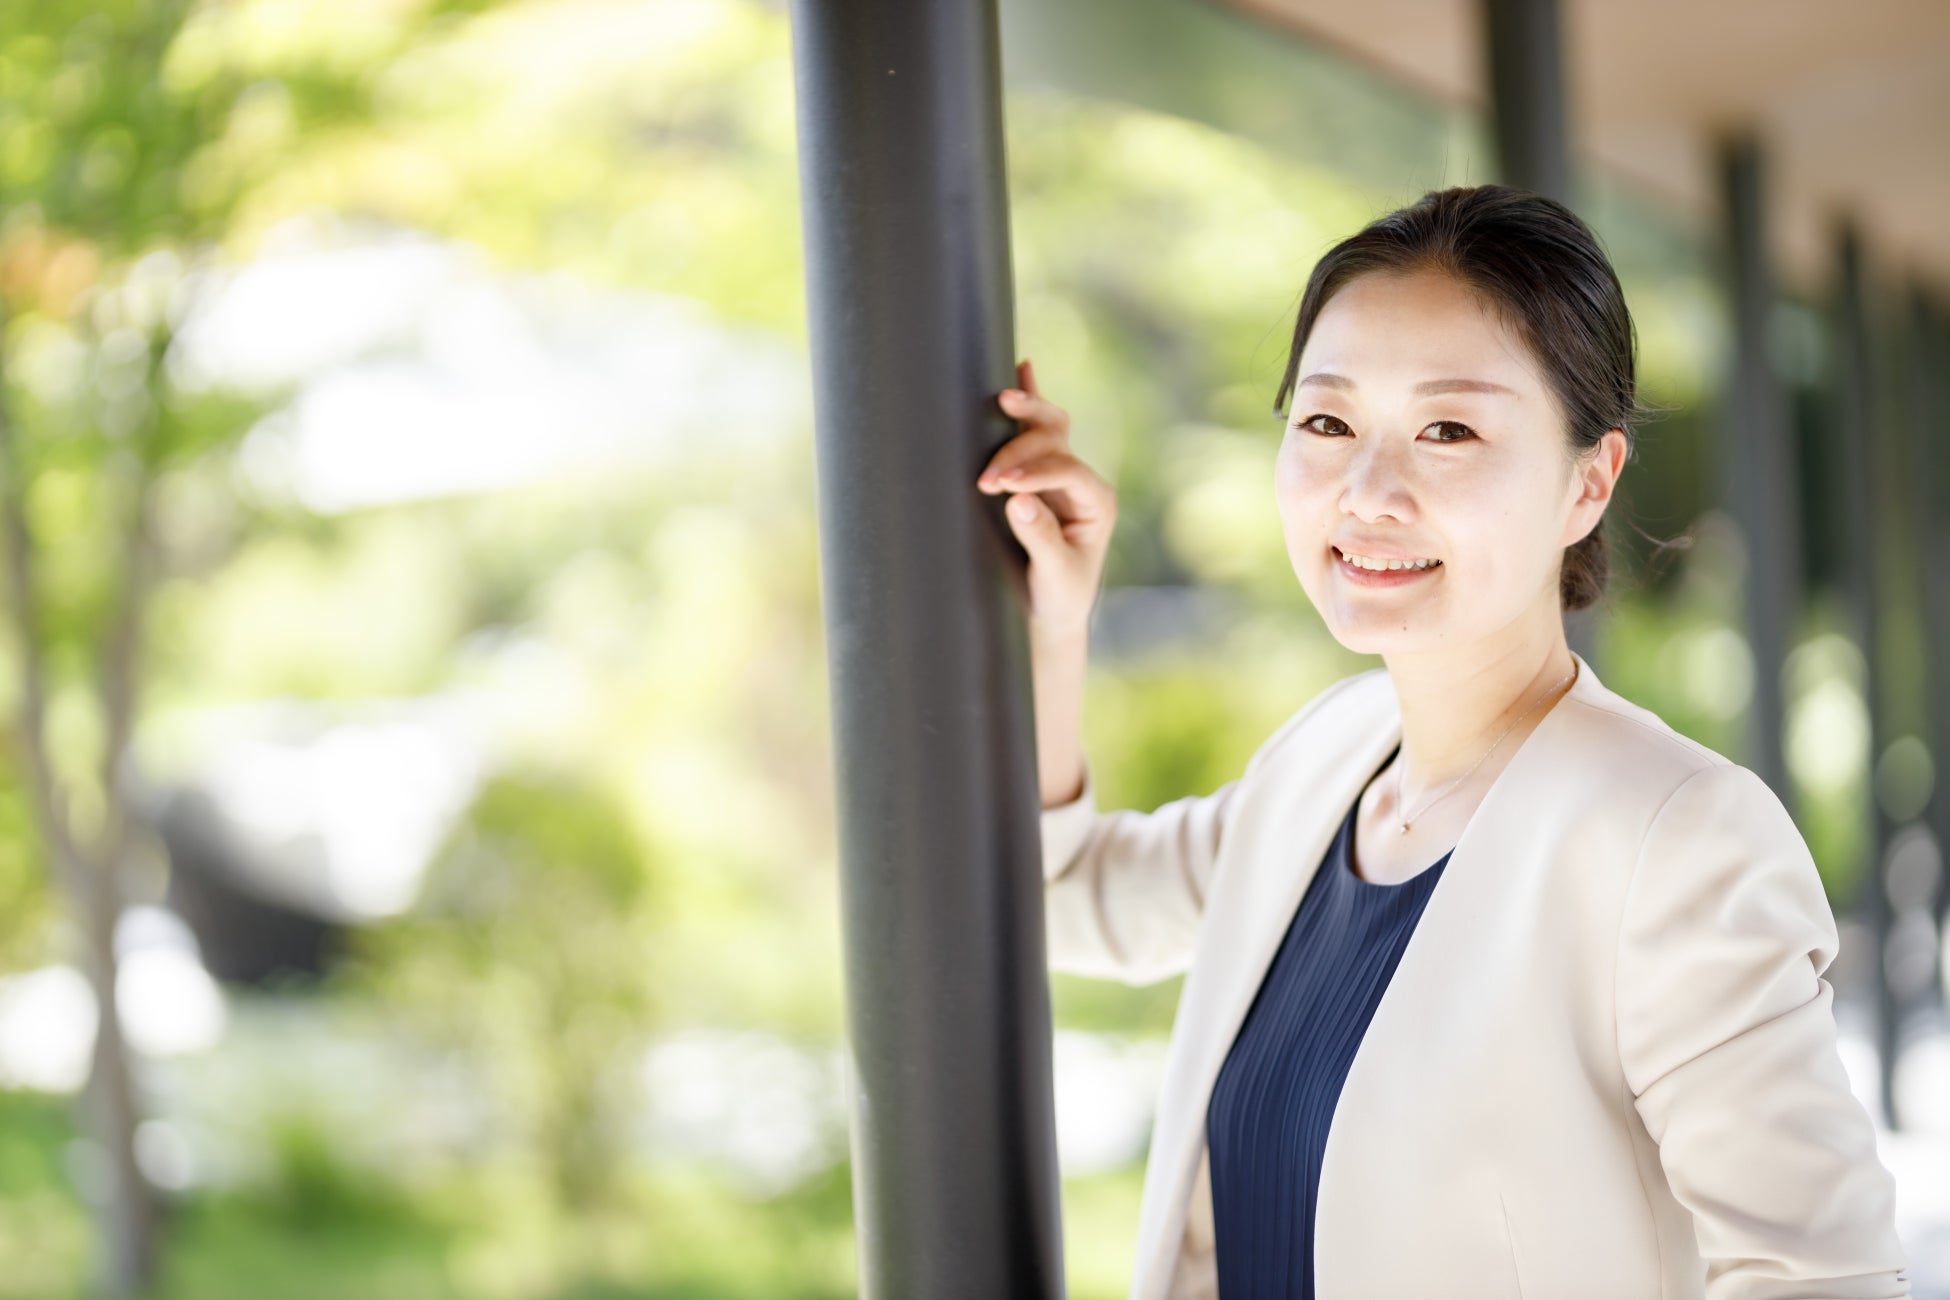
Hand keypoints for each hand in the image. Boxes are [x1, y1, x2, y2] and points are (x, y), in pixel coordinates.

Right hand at [977, 358, 1117, 637]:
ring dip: (1024, 414)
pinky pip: (1035, 429)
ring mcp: (1060, 474)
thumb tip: (1018, 499)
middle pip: (1056, 442)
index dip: (1036, 473)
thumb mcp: (1054, 574)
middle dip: (1020, 451)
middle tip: (987, 478)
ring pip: (1047, 427)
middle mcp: (1081, 482)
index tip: (1004, 487)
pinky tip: (1024, 368)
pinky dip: (1030, 400)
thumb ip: (1040, 538)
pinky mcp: (1038, 474)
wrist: (1052, 610)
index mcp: (1098, 502)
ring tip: (1002, 400)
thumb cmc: (1060, 596)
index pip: (1068, 470)